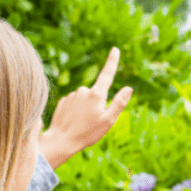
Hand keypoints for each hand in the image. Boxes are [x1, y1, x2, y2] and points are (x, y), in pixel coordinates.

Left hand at [38, 47, 132, 168]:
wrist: (61, 141)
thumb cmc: (88, 133)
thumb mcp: (109, 120)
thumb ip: (119, 102)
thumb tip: (128, 88)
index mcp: (97, 94)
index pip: (107, 74)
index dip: (112, 61)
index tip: (114, 49)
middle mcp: (83, 91)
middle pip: (96, 94)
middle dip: (97, 105)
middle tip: (93, 122)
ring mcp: (72, 95)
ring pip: (84, 100)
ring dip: (85, 109)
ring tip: (82, 124)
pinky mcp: (63, 101)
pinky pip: (74, 103)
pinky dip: (76, 111)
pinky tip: (73, 122)